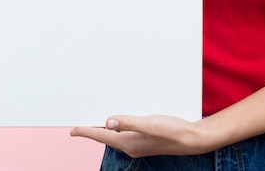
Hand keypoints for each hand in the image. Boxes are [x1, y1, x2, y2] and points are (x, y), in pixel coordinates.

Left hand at [70, 115, 206, 157]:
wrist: (191, 139)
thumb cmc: (172, 131)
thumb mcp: (149, 124)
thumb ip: (128, 122)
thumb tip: (107, 122)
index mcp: (128, 143)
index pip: (101, 137)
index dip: (86, 132)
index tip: (73, 130)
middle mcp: (130, 145)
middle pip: (105, 138)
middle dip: (92, 130)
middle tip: (79, 124)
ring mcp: (137, 143)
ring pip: (114, 136)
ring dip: (104, 128)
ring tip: (93, 120)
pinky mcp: (144, 139)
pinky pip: (124, 133)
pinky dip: (116, 126)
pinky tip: (118, 120)